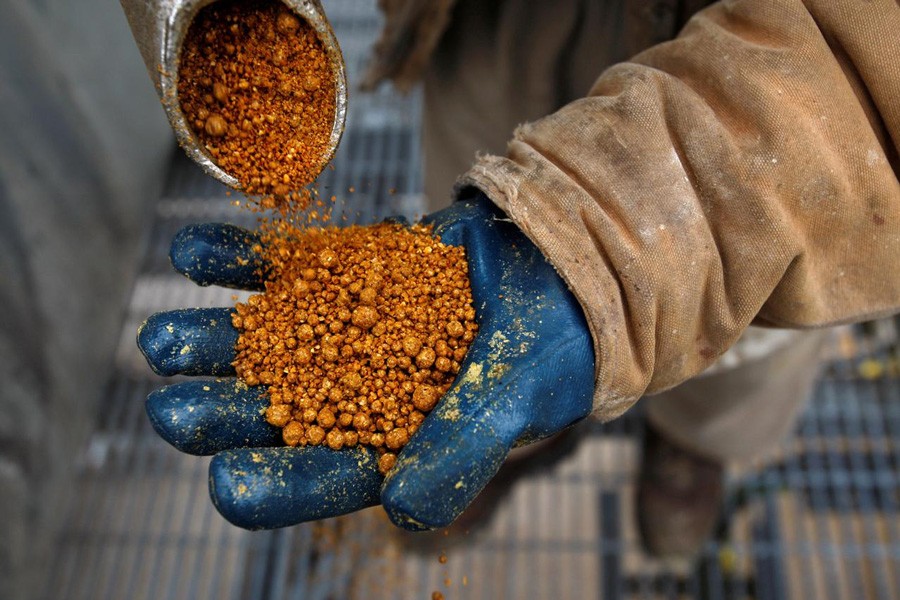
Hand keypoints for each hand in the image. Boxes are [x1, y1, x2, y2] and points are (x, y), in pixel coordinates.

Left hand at [137, 192, 593, 529]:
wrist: (558, 264)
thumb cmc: (550, 347)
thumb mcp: (512, 400)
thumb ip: (461, 451)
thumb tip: (405, 512)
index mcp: (390, 442)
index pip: (324, 474)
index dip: (277, 484)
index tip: (226, 485)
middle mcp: (352, 392)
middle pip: (275, 410)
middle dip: (222, 414)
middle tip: (169, 413)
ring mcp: (339, 329)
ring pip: (264, 341)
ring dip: (212, 341)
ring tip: (161, 341)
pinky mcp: (340, 272)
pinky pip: (282, 267)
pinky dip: (239, 260)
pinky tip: (190, 254)